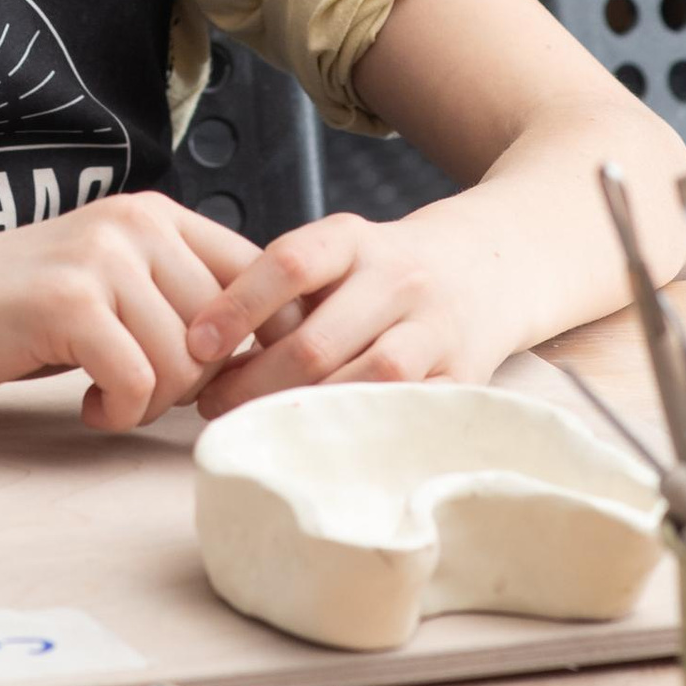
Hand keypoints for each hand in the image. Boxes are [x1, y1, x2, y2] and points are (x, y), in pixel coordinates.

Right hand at [0, 192, 257, 431]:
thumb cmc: (10, 309)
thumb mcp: (106, 285)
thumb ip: (173, 298)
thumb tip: (259, 352)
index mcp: (153, 215)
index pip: (258, 273)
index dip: (258, 340)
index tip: (226, 383)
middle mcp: (134, 225)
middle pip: (224, 330)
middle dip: (193, 383)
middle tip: (141, 393)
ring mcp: (99, 259)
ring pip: (184, 363)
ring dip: (151, 401)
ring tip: (106, 395)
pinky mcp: (66, 304)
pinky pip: (138, 382)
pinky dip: (119, 410)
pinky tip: (88, 404)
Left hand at [184, 206, 520, 414]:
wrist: (488, 269)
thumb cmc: (380, 273)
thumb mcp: (338, 255)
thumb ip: (283, 292)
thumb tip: (204, 351)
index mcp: (354, 240)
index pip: (290, 265)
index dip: (238, 306)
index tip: (197, 344)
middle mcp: (399, 279)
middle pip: (317, 341)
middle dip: (254, 382)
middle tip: (210, 404)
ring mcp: (435, 330)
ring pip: (361, 382)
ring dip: (301, 412)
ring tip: (256, 425)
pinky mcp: (461, 377)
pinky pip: (403, 413)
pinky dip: (358, 432)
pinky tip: (318, 446)